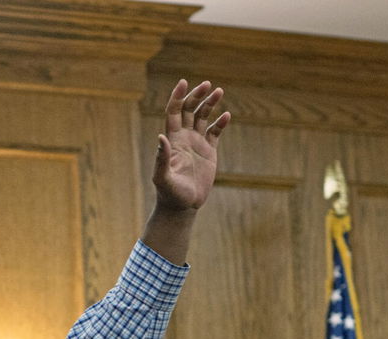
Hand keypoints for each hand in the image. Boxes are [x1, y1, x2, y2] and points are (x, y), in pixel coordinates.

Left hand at [153, 80, 229, 211]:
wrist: (183, 207)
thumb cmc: (170, 194)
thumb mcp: (163, 178)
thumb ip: (161, 159)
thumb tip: (161, 138)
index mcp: (172, 140)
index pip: (174, 112)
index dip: (177, 96)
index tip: (183, 82)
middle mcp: (184, 138)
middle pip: (189, 109)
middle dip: (197, 95)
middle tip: (208, 84)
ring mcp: (197, 143)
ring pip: (203, 117)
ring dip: (210, 104)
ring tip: (219, 91)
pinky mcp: (209, 152)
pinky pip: (215, 132)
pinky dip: (220, 123)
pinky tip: (226, 115)